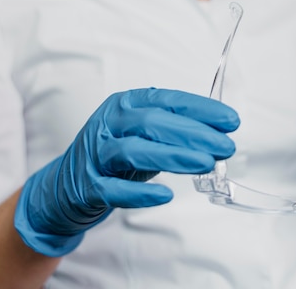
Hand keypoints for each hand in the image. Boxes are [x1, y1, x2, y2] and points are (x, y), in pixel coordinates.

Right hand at [14, 88, 239, 256]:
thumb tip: (219, 133)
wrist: (65, 185)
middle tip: (226, 146)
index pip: (168, 100)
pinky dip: (139, 193)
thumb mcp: (143, 133)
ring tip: (205, 164)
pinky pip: (113, 189)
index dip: (201, 110)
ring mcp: (96, 154)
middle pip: (154, 123)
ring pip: (135, 150)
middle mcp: (110, 123)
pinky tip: (164, 195)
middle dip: (194, 133)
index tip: (230, 121)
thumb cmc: (114, 155)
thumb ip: (174, 129)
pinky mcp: (88, 185)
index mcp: (126, 103)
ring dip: (174, 156)